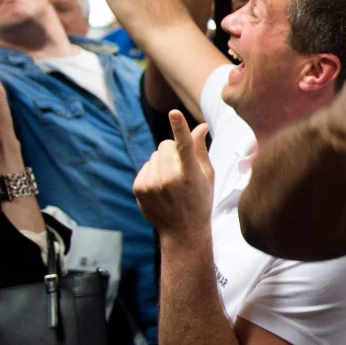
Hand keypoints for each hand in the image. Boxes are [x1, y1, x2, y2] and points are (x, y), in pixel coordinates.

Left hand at [134, 111, 213, 237]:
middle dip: (173, 150)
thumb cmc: (200, 201)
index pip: (185, 146)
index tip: (174, 113)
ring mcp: (151, 184)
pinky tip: (161, 187)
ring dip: (163, 162)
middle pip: (165, 144)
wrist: (182, 232)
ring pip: (155, 155)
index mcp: (190, 175)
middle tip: (182, 167)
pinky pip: (146, 166)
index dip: (180, 128)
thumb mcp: (207, 176)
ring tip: (171, 181)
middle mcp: (169, 179)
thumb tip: (200, 126)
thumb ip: (200, 149)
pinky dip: (153, 171)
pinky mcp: (139, 188)